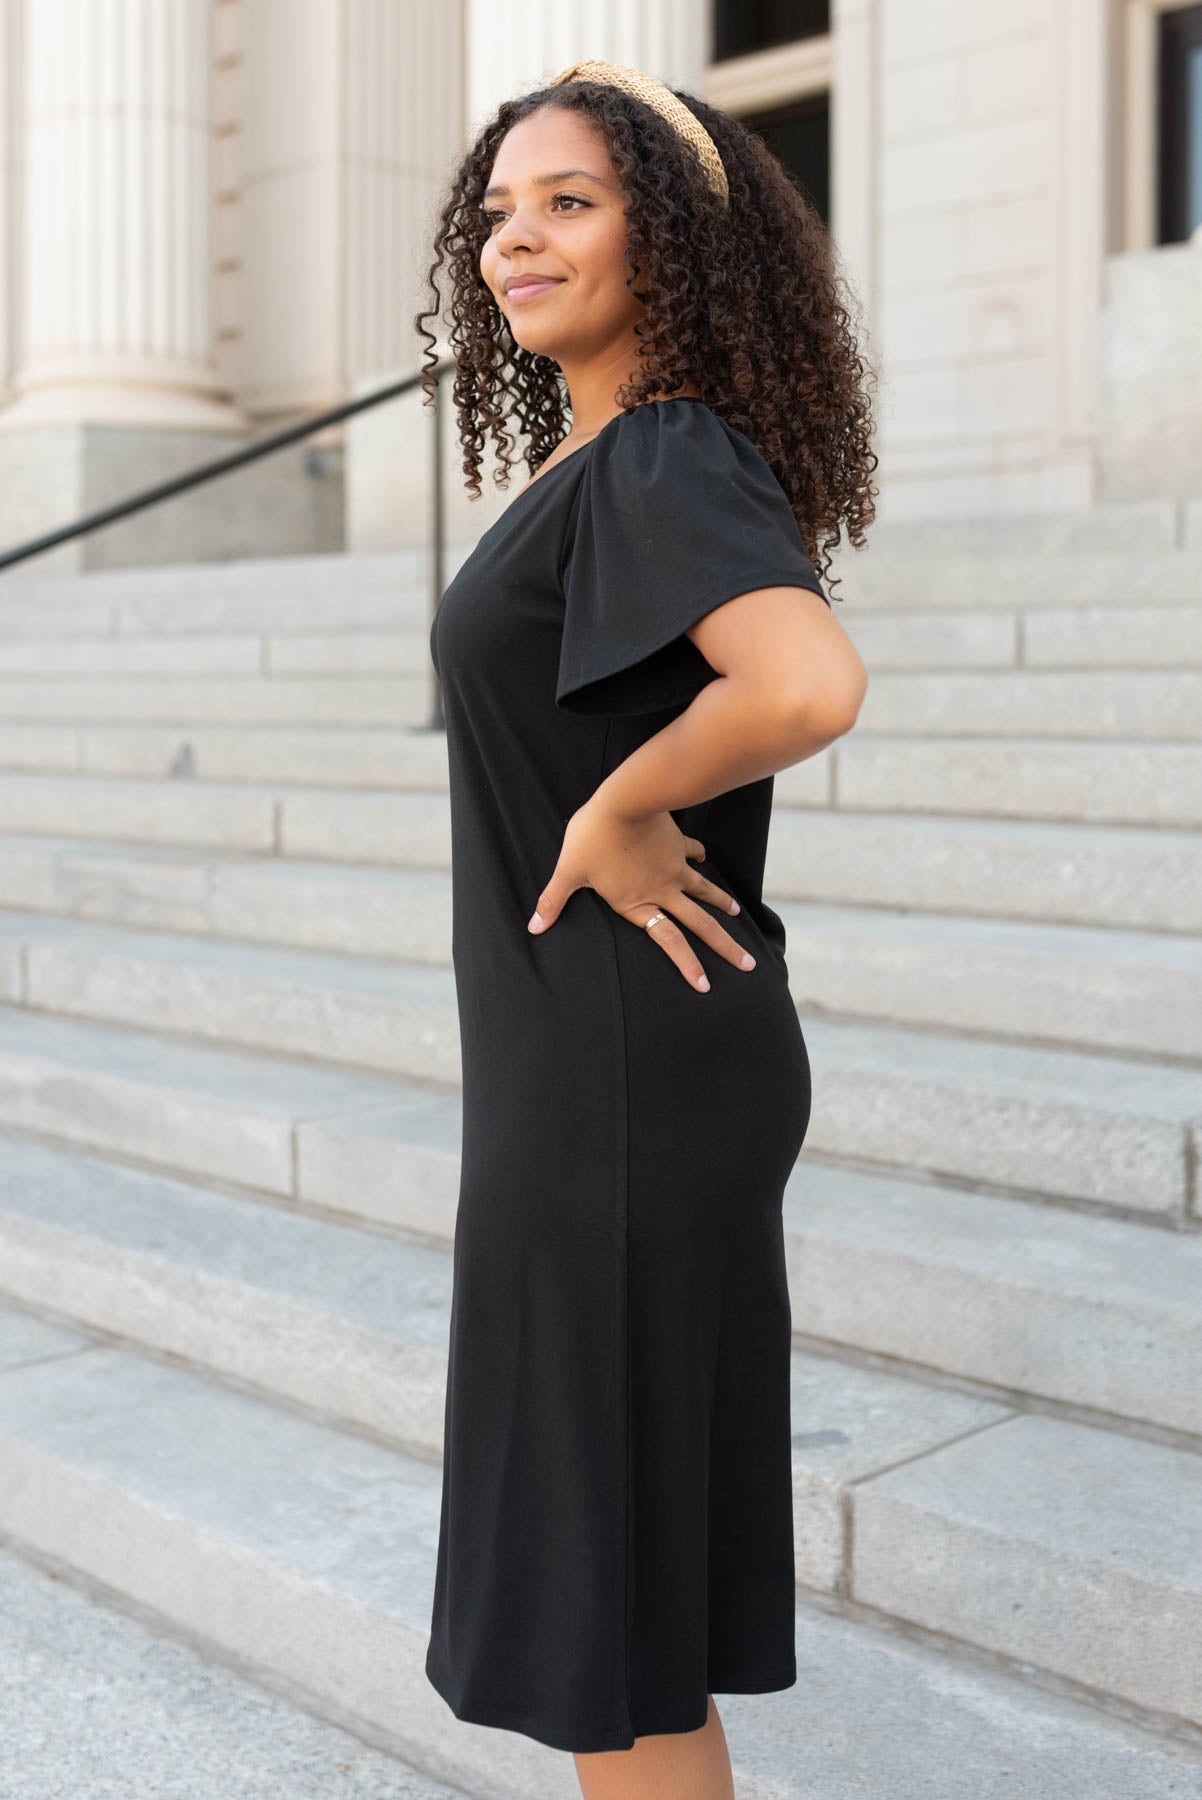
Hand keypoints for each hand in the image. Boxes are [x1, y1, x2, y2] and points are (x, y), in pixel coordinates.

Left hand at [527, 797, 756, 992]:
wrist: (625, 800)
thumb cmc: (593, 837)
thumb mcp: (569, 871)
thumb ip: (554, 900)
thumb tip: (534, 927)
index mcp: (638, 903)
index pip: (668, 942)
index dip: (687, 965)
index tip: (704, 985)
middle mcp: (663, 890)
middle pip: (699, 925)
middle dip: (724, 947)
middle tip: (747, 964)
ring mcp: (674, 868)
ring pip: (704, 892)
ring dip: (721, 905)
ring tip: (737, 915)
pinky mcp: (677, 844)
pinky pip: (693, 854)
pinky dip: (701, 858)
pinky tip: (705, 859)